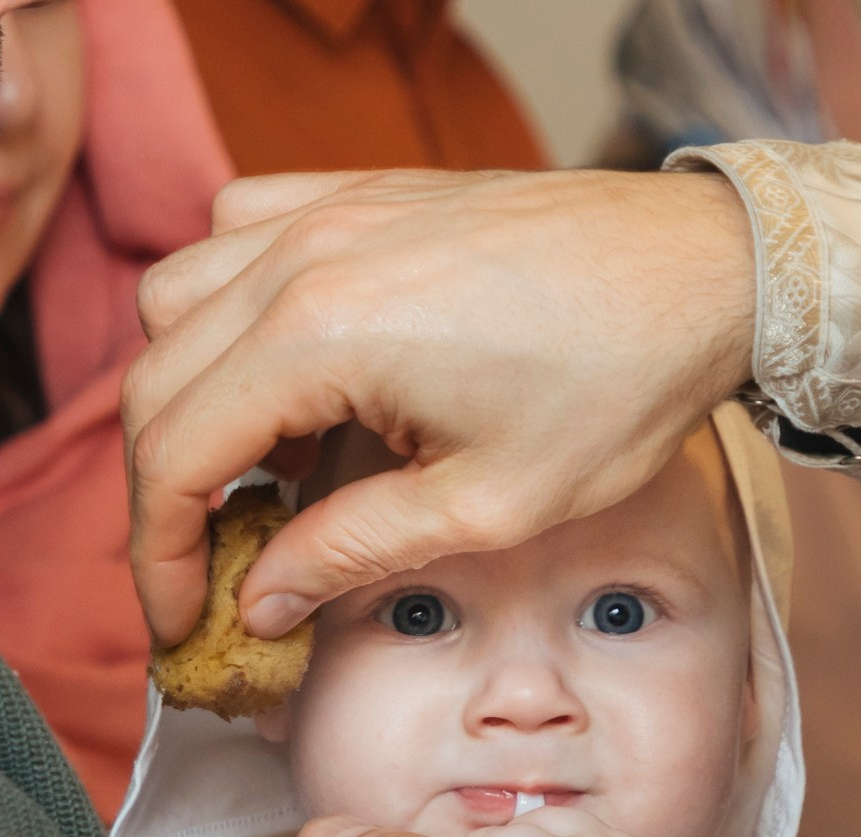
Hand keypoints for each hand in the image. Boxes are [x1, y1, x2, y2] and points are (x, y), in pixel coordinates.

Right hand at [122, 167, 757, 644]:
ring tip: (267, 467)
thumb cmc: (619, 383)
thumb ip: (352, 551)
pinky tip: (292, 365)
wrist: (705, 272)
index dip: (161, 557)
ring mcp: (325, 210)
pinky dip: (228, 305)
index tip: (186, 620)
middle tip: (213, 572)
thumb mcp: (490, 505)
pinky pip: (235, 232)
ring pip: (175, 301)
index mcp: (321, 336)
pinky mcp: (358, 192)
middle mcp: (300, 256)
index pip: (173, 456)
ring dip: (190, 393)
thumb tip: (261, 600)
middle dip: (165, 496)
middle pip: (155, 384)